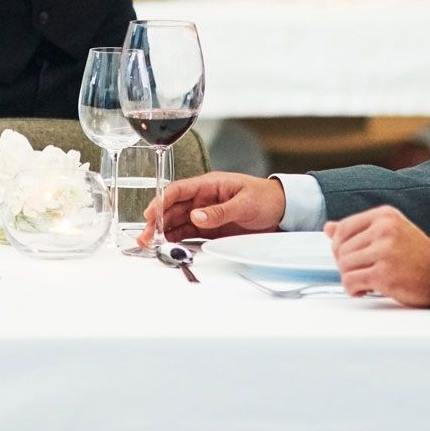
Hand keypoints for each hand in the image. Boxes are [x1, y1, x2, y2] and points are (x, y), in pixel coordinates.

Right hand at [139, 172, 285, 244]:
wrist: (283, 211)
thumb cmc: (266, 198)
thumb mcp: (244, 204)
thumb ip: (220, 211)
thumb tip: (196, 216)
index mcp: (210, 185)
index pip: (178, 190)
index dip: (161, 201)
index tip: (150, 214)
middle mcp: (203, 199)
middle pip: (173, 208)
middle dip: (157, 221)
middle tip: (146, 236)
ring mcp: (205, 214)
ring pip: (178, 222)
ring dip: (163, 232)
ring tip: (151, 244)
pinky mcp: (210, 229)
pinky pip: (189, 234)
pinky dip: (177, 240)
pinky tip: (168, 246)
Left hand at [325, 206, 429, 305]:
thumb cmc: (416, 255)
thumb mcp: (390, 232)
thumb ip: (359, 229)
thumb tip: (328, 228)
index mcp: (385, 216)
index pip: (344, 228)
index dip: (338, 245)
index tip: (345, 256)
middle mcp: (385, 230)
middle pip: (342, 249)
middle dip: (345, 264)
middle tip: (359, 272)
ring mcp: (385, 252)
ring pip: (344, 265)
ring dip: (350, 277)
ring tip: (364, 281)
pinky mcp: (385, 275)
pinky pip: (350, 281)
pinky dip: (352, 289)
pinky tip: (364, 290)